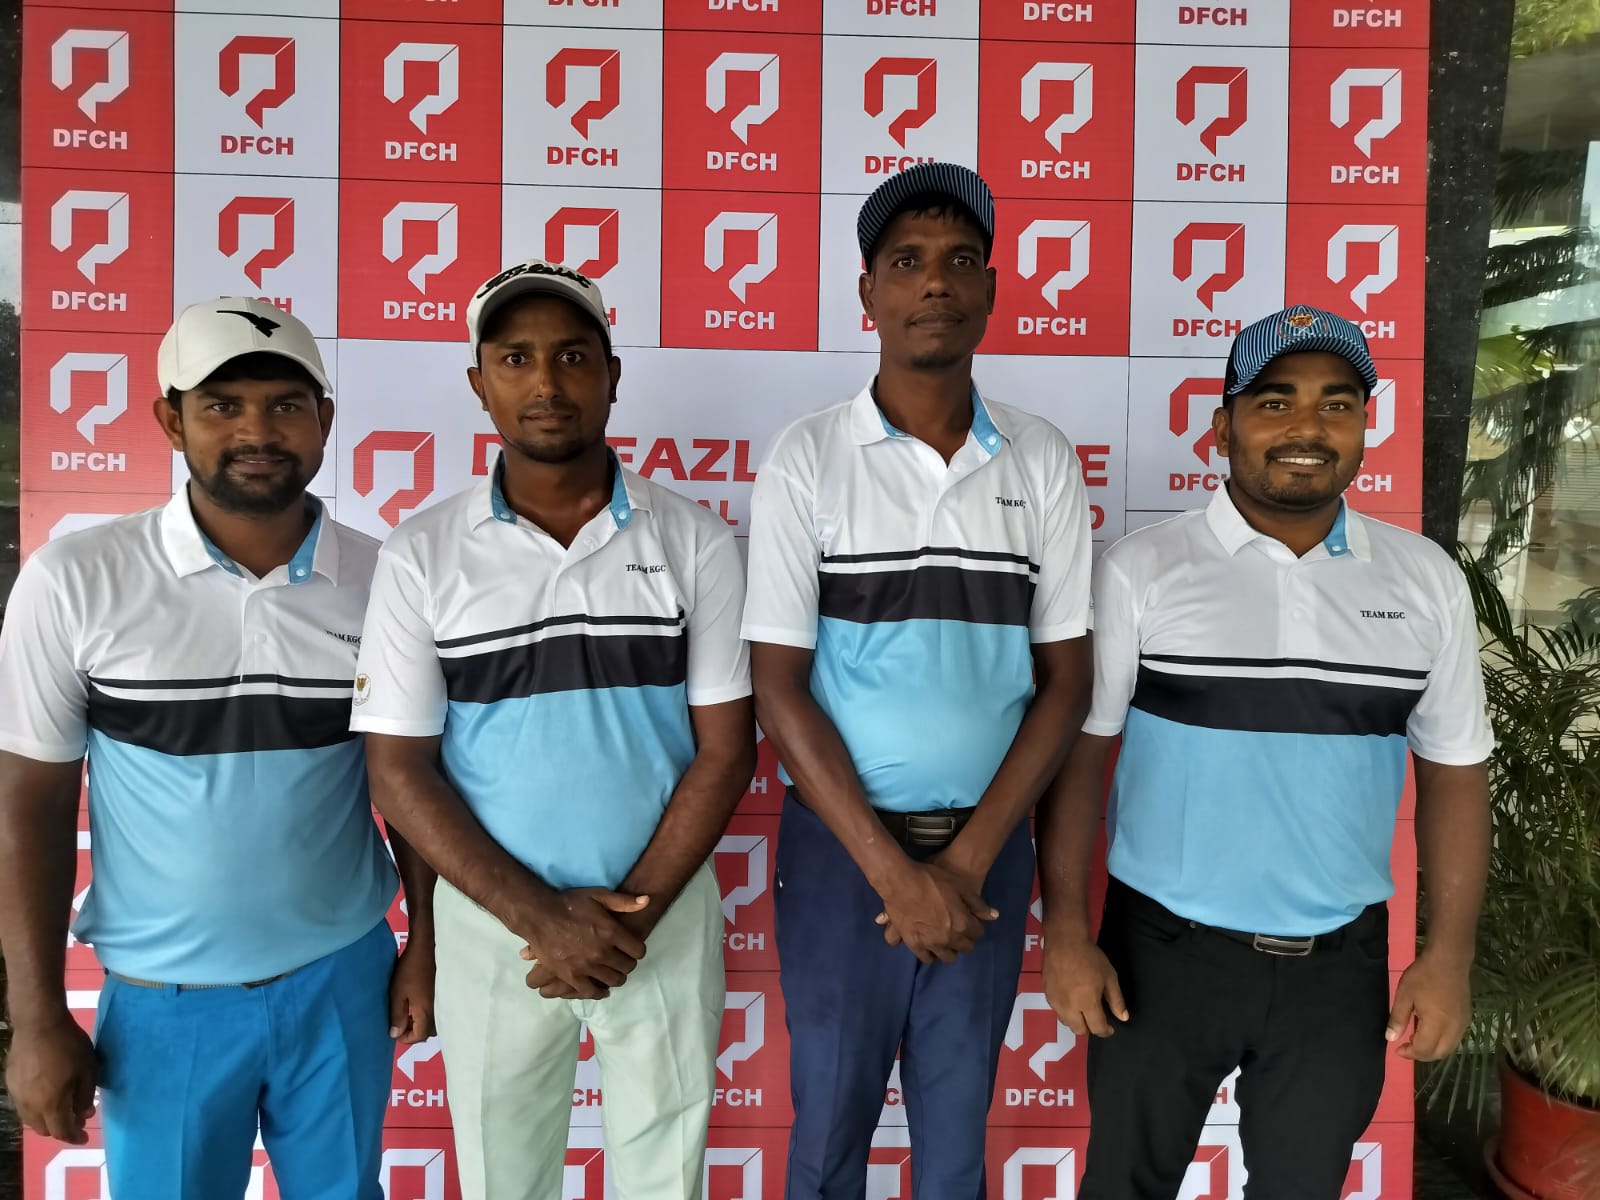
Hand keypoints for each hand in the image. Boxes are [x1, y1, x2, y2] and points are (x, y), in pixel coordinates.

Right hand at [5, 1015, 97, 1143]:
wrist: (38, 1023)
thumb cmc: (68, 1046)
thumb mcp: (87, 1070)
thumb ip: (84, 1097)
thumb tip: (82, 1114)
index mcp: (50, 1104)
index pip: (62, 1131)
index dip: (75, 1137)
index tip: (85, 1137)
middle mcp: (29, 1105)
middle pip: (44, 1129)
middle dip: (62, 1128)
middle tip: (77, 1118)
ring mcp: (17, 1095)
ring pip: (31, 1119)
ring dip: (48, 1119)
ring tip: (63, 1106)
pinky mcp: (10, 1083)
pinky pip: (24, 1105)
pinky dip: (37, 1107)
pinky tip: (47, 1094)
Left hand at [388, 939, 436, 1043]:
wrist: (427, 947)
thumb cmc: (410, 970)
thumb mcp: (397, 993)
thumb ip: (397, 1016)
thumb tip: (395, 1034)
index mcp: (426, 1013)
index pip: (417, 1037)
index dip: (404, 1037)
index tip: (393, 1028)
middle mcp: (437, 1011)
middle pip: (426, 1032)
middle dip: (412, 1030)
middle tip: (399, 1020)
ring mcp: (441, 1002)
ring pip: (432, 1022)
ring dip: (419, 1021)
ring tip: (407, 1011)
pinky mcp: (443, 994)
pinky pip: (435, 1012)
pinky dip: (425, 1013)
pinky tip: (415, 1002)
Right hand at [512, 887, 649, 999]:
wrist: (539, 915)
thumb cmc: (570, 903)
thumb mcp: (598, 896)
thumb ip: (624, 901)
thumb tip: (648, 900)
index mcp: (611, 931)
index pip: (637, 950)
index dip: (638, 950)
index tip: (633, 949)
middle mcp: (602, 951)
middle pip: (627, 967)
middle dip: (628, 964)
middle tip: (623, 961)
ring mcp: (586, 965)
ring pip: (612, 980)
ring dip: (616, 977)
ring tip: (613, 972)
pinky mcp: (571, 976)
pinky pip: (591, 991)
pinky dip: (599, 992)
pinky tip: (601, 989)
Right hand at [874, 858, 995, 964]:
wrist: (900, 881)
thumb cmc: (932, 879)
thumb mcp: (960, 886)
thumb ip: (978, 904)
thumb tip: (994, 916)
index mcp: (962, 924)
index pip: (977, 934)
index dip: (976, 926)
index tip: (971, 920)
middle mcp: (948, 939)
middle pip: (964, 948)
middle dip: (964, 939)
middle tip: (958, 929)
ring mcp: (930, 944)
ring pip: (946, 957)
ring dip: (949, 949)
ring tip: (944, 938)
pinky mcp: (913, 944)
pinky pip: (926, 957)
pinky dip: (930, 953)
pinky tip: (929, 944)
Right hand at [1042, 931, 1127, 1035]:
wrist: (1064, 941)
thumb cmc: (1089, 957)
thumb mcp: (1109, 976)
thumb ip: (1116, 1000)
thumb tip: (1123, 1017)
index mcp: (1087, 1003)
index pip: (1097, 1028)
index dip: (1106, 1031)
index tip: (1110, 1028)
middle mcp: (1069, 1007)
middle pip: (1079, 1031)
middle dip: (1090, 1029)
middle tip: (1097, 1019)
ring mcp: (1056, 1002)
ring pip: (1066, 1023)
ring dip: (1077, 1021)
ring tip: (1083, 1010)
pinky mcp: (1047, 994)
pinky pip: (1057, 1011)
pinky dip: (1066, 1011)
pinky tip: (1071, 999)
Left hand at [1387, 952, 1471, 1060]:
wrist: (1449, 960)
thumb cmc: (1423, 976)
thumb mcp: (1404, 995)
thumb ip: (1398, 1019)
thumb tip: (1391, 1038)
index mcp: (1437, 1024)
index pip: (1424, 1050)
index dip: (1409, 1053)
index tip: (1397, 1048)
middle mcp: (1453, 1029)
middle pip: (1439, 1053)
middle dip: (1421, 1055)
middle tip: (1406, 1046)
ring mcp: (1462, 1024)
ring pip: (1449, 1048)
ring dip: (1433, 1050)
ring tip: (1416, 1039)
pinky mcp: (1466, 1018)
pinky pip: (1455, 1039)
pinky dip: (1442, 1042)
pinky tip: (1431, 1031)